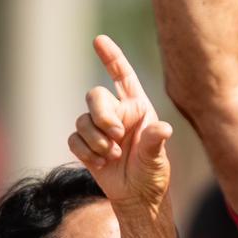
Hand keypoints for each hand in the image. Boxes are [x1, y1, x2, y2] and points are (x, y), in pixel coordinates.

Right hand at [68, 35, 173, 210]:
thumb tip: (163, 128)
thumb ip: (155, 141)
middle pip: (95, 96)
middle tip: (116, 136)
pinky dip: (86, 152)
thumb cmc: (152, 174)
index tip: (99, 40)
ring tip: (112, 156)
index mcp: (137, 107)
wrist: (137, 197)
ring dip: (96, 141)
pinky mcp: (86, 144)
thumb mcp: (157, 158)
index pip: (122, 76)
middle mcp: (116, 113)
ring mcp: (99, 128)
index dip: (112, 57)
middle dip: (101, 115)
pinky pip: (74, 139)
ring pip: (82, 120)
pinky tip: (101, 164)